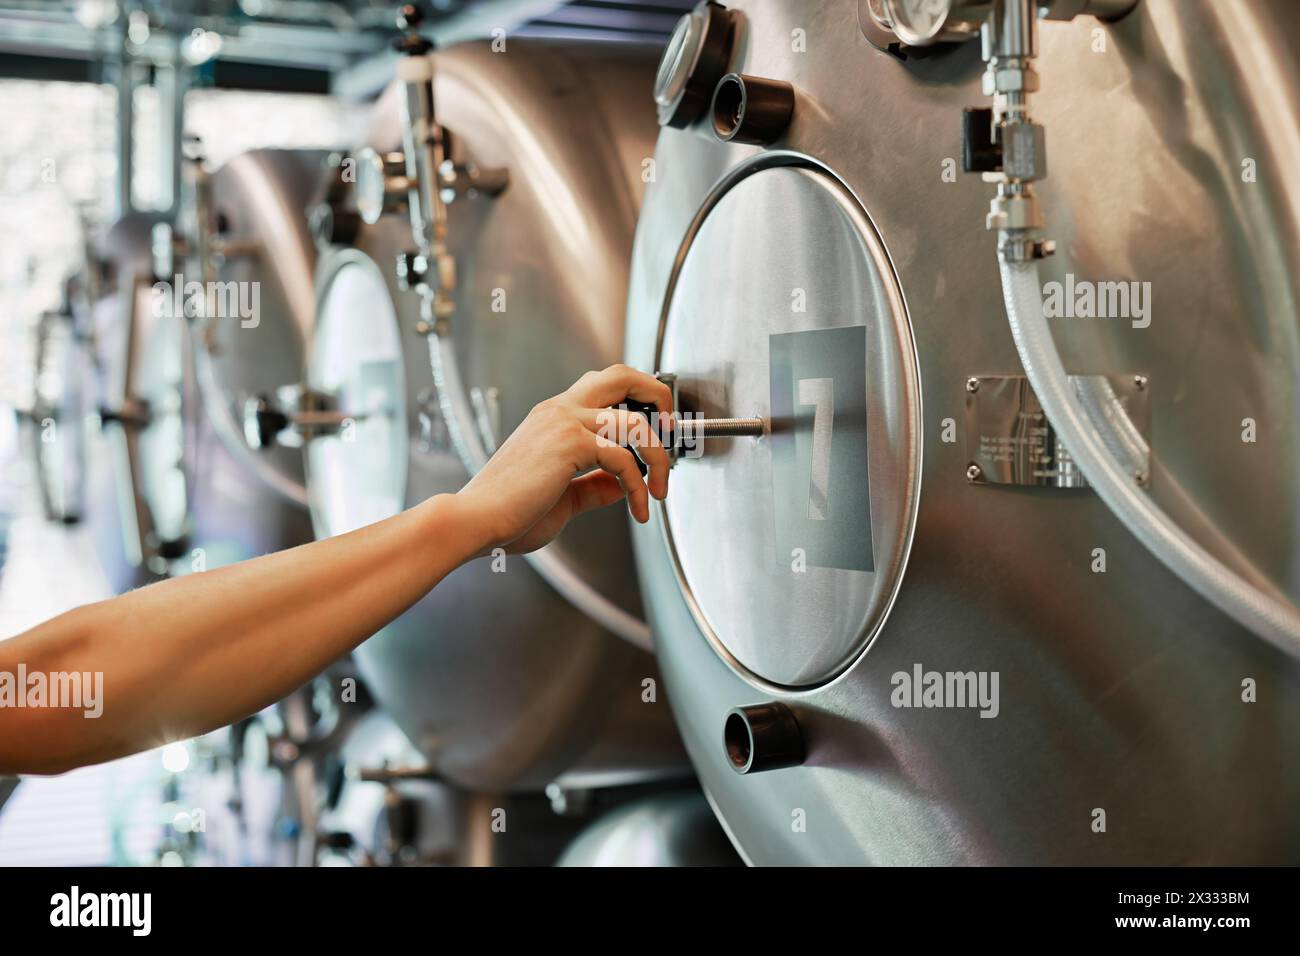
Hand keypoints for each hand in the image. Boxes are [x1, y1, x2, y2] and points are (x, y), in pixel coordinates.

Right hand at [455, 365, 674, 554]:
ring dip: (658, 457)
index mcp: (553, 417)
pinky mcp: (569, 444)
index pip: (604, 387)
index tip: (658, 432)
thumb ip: (595, 486)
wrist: (476, 521)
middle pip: (621, 374)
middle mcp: (559, 410)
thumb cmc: (509, 514)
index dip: (637, 401)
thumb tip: (624, 485)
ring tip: (658, 491)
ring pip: (634, 421)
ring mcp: (563, 422)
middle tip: (673, 428)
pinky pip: (624, 458)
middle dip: (657, 395)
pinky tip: (638, 508)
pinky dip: (639, 485)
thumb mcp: (563, 497)